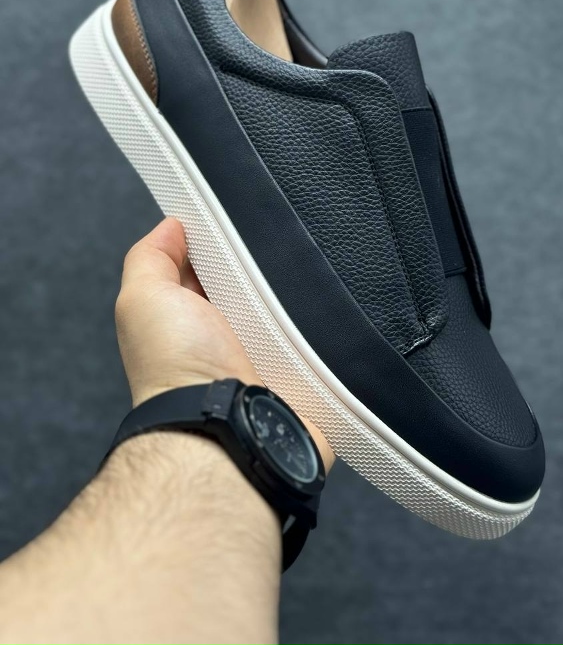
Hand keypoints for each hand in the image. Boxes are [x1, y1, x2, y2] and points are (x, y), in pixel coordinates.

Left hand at [115, 217, 333, 469]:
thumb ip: (150, 258)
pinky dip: (328, 323)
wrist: (226, 430)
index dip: (219, 240)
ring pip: (293, 308)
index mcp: (189, 318)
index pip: (207, 266)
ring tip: (315, 265)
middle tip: (284, 236)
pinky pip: (323, 339)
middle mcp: (226, 338)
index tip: (237, 215)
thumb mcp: (143, 298)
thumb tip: (172, 226)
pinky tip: (335, 303)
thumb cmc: (179, 369)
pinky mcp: (304, 376)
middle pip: (255, 284)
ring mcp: (267, 357)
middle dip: (268, 262)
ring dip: (302, 292)